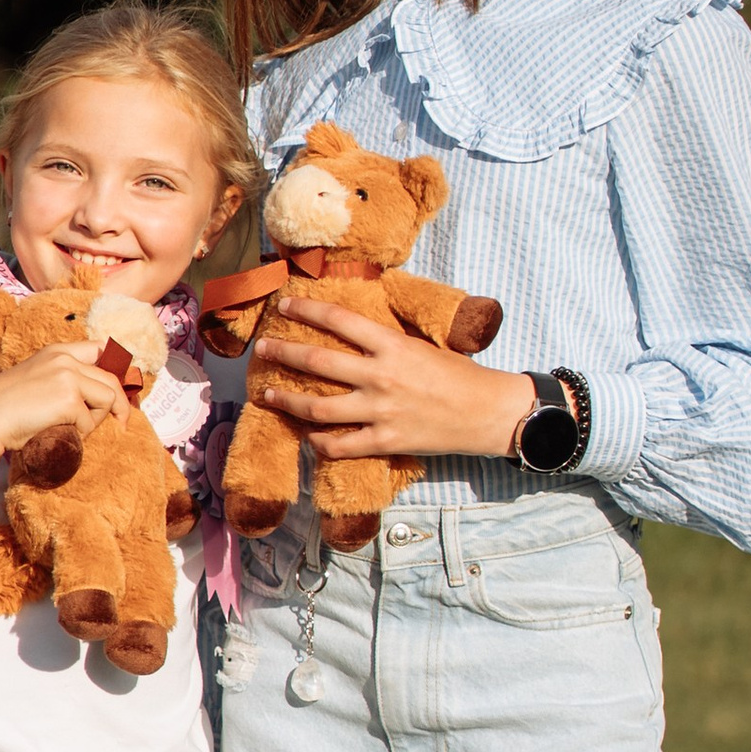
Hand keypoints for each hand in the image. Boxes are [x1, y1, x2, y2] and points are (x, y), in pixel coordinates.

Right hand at [0, 342, 128, 454]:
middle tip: (121, 423)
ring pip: (108, 398)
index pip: (99, 349)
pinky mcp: (68, 398)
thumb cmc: (5, 408)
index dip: (114, 369)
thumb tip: (94, 397)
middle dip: (120, 404)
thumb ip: (61, 379)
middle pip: (111, 378)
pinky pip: (89, 421)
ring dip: (95, 420)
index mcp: (56, 351)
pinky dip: (80, 434)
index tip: (118, 389)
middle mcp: (65, 358)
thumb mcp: (36, 379)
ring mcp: (68, 376)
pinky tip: (59, 433)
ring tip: (73, 430)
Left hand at [252, 294, 537, 461]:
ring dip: (287, 401)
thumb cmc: (459, 375)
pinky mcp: (385, 441)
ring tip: (267, 395)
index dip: (307, 310)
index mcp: (392, 345)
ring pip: (319, 408)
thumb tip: (355, 329)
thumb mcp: (423, 345)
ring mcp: (381, 411)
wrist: (487, 412)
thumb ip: (388, 341)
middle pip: (317, 362)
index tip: (285, 306)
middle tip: (262, 349)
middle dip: (283, 353)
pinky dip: (319, 442)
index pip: (339, 321)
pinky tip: (308, 436)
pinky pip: (340, 445)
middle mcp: (381, 376)